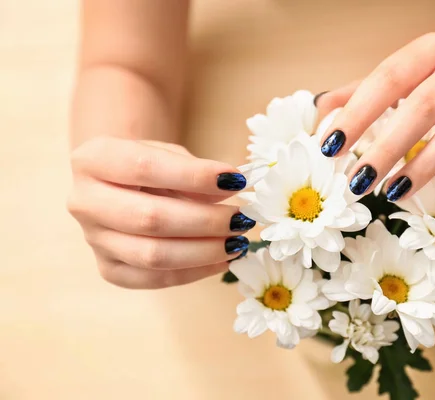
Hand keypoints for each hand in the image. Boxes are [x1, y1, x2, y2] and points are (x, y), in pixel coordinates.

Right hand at [67, 137, 252, 288]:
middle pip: (149, 218)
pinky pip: (153, 279)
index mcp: (93, 160)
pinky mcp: (108, 269)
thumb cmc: (148, 164)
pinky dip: (193, 272)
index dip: (194, 176)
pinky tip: (222, 260)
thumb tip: (230, 189)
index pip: (144, 167)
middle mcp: (84, 201)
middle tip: (241, 219)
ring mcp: (94, 240)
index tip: (235, 181)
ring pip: (152, 256)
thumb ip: (194, 171)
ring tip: (238, 243)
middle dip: (205, 221)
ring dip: (203, 251)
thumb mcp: (169, 154)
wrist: (117, 184)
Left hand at [317, 32, 434, 207]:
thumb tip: (323, 112)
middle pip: (422, 108)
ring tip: (393, 193)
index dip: (357, 115)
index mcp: (431, 50)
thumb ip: (369, 90)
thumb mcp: (416, 73)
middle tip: (357, 182)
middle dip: (386, 148)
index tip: (330, 148)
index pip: (387, 80)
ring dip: (424, 167)